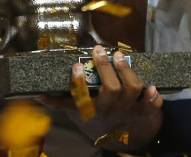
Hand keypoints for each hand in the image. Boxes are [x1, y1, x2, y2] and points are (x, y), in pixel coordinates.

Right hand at [38, 45, 162, 151]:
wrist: (121, 141)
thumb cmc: (95, 120)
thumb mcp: (75, 113)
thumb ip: (58, 103)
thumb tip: (37, 94)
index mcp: (90, 110)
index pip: (82, 96)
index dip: (79, 81)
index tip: (77, 65)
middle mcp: (109, 110)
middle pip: (110, 88)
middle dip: (105, 67)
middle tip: (98, 50)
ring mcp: (128, 110)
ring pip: (130, 89)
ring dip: (126, 71)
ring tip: (118, 56)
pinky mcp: (144, 112)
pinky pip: (151, 105)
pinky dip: (153, 97)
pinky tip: (152, 87)